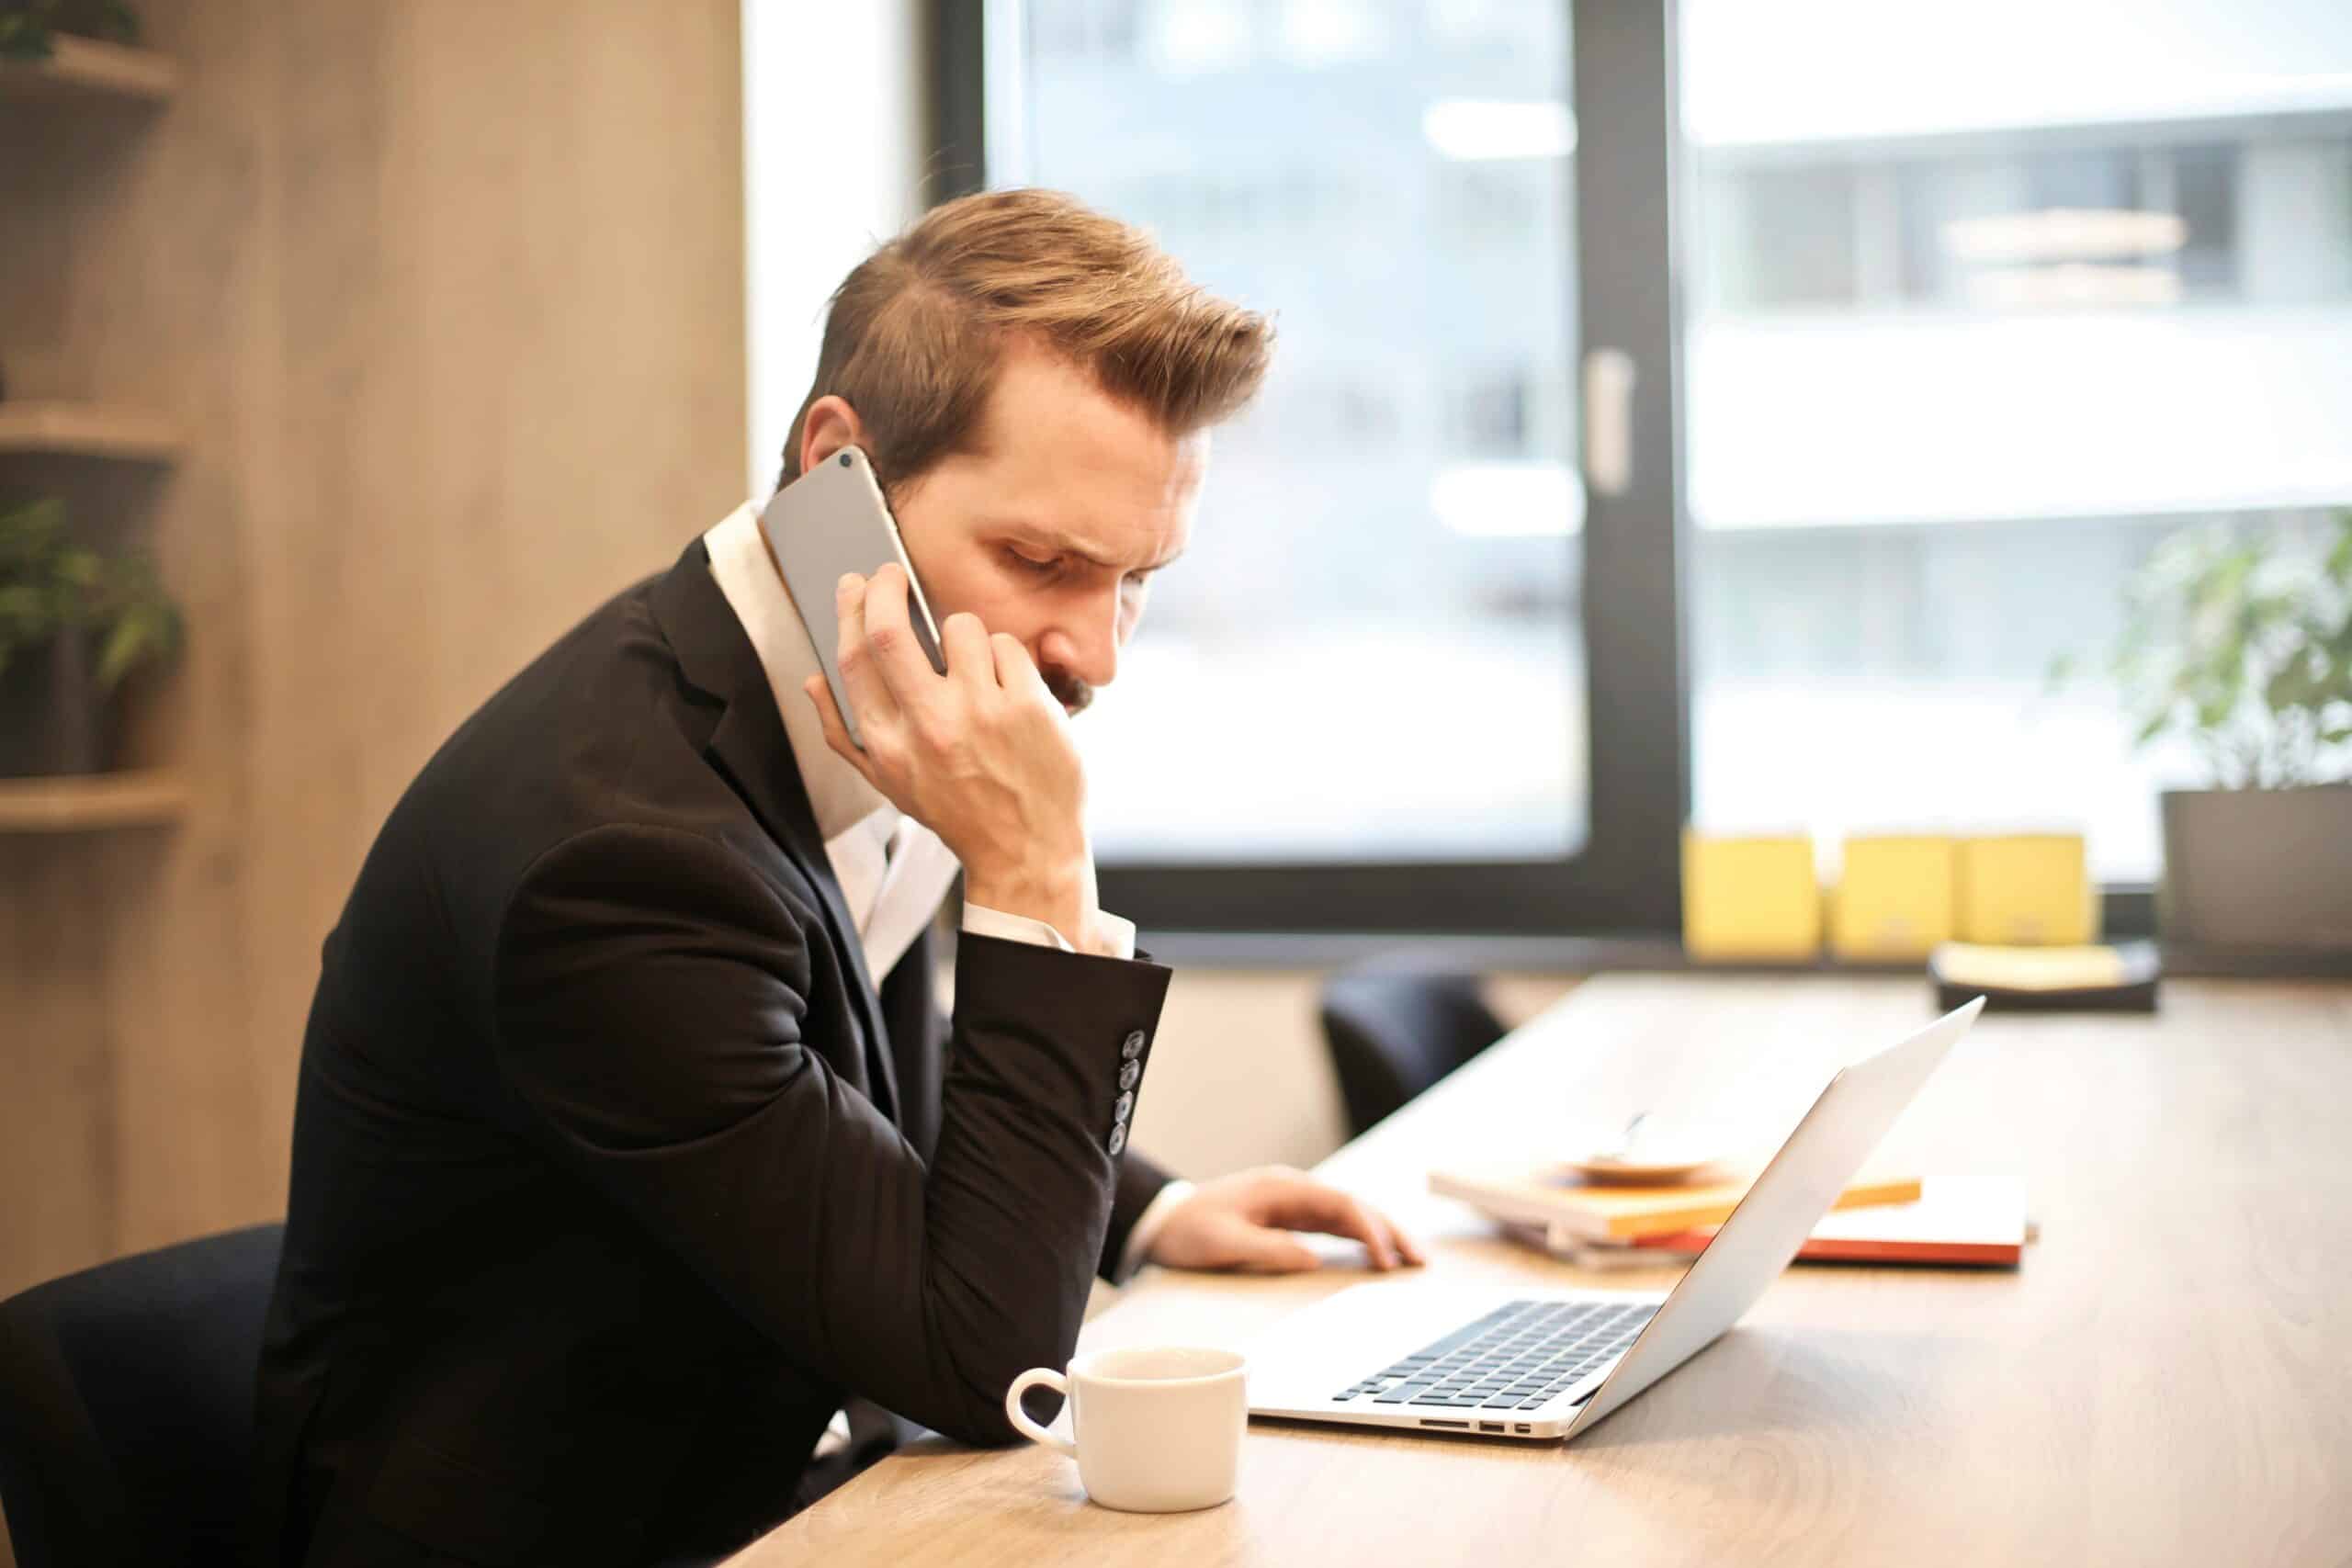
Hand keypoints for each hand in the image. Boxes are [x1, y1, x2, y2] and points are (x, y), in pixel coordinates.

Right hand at [806, 566, 1102, 945]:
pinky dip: (1005, 656)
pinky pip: (1006, 645)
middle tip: (892, 573)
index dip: (850, 610)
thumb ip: (843, 732)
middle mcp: (927, 726)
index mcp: (887, 745)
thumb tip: (812, 680)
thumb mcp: (888, 782)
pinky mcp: (1027, 705)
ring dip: (963, 633)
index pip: (853, 659)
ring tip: (972, 665)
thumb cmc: (956, 812)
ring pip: (960, 627)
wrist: (1026, 851)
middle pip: (888, 631)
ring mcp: (980, 713)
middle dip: (885, 587)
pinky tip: (1008, 687)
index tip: (856, 584)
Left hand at [1145, 1167, 1426, 1273]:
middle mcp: (1294, 1190)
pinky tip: (1379, 1256)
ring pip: (1350, 1215)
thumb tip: (1314, 1259)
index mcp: (1281, 1189)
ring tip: (1412, 1260)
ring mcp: (1294, 1203)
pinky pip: (1334, 1226)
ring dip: (1381, 1235)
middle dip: (1390, 1230)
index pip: (1340, 1204)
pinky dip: (1361, 1239)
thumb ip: (1269, 1249)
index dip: (1369, 1230)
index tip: (1386, 1259)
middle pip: (1354, 1206)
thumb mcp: (1223, 1243)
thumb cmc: (1189, 1230)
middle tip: (1420, 1260)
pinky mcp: (1290, 1218)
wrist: (1162, 1220)